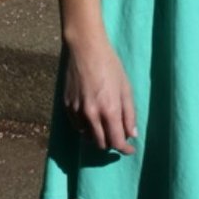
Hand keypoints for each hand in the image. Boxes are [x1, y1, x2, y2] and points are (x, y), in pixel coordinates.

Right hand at [64, 39, 137, 154]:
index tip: (130, 149)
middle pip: (101, 143)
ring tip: (105, 127)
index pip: (117, 142)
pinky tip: (92, 119)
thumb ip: (129, 113)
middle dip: (112, 143)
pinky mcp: (67, 105)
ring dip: (98, 137)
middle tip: (118, 135)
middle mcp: (91, 115)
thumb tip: (132, 134)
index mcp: (109, 110)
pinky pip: (77, 126)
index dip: (125, 149)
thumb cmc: (110, 65)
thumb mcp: (126, 88)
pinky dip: (86, 128)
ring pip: (88, 137)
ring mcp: (77, 111)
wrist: (85, 48)